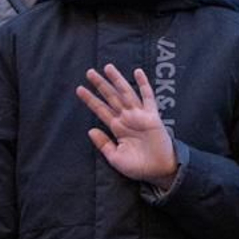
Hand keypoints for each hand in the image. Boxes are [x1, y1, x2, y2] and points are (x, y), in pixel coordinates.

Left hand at [76, 65, 177, 183]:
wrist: (159, 170)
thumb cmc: (138, 166)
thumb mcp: (115, 158)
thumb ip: (103, 144)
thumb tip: (90, 130)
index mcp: (117, 128)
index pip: (101, 110)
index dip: (90, 99)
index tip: (79, 89)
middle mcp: (126, 118)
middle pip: (111, 97)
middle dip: (100, 85)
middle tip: (89, 72)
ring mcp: (139, 115)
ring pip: (126, 93)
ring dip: (117, 80)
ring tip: (108, 67)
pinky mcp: (152, 116)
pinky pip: (148, 97)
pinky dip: (144, 85)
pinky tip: (138, 72)